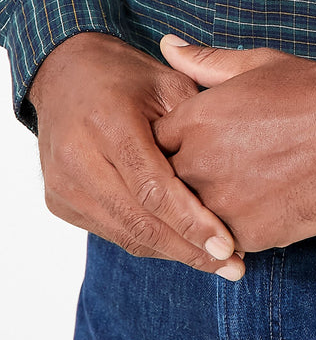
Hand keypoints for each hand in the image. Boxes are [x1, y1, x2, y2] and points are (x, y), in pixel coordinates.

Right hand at [29, 32, 243, 278]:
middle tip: (233, 266)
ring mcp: (62, 183)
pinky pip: (110, 232)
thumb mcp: (168, 84)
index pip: (153, 187)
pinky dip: (148, 241)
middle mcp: (78, 157)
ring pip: (124, 234)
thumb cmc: (128, 77)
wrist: (65, 74)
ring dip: (172, 252)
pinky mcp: (58, 201)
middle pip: (138, 220)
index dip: (191, 221)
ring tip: (216, 262)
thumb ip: (196, 126)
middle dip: (188, 249)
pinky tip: (182, 245)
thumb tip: (232, 177)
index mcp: (108, 122)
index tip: (227, 245)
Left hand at [154, 36, 315, 250]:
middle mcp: (199, 163)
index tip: (191, 143)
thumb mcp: (259, 64)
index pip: (153, 141)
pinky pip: (226, 238)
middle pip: (167, 182)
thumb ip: (205, 61)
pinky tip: (262, 207)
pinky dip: (237, 227)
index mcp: (195, 119)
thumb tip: (168, 44)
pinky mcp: (250, 234)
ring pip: (194, 215)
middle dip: (185, 177)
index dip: (170, 143)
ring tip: (243, 189)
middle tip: (221, 168)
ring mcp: (222, 203)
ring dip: (208, 206)